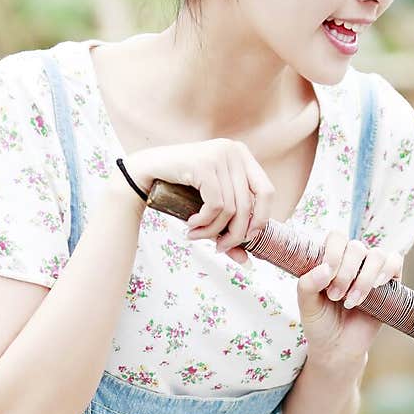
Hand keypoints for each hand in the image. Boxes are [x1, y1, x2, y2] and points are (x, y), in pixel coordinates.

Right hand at [123, 140, 275, 263]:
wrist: (146, 170)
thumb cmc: (181, 188)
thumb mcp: (210, 206)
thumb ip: (228, 228)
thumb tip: (246, 261)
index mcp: (243, 155)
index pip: (267, 191)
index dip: (261, 218)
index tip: (247, 238)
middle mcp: (234, 151)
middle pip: (249, 204)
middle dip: (235, 233)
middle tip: (220, 248)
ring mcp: (220, 155)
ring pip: (231, 208)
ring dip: (213, 230)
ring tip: (197, 235)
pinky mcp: (204, 164)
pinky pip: (215, 205)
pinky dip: (204, 221)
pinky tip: (191, 224)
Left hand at [297, 231, 403, 362]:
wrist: (338, 348)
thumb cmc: (320, 323)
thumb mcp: (306, 305)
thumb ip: (307, 284)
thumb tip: (326, 269)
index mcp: (331, 259)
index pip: (337, 238)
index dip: (334, 252)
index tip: (327, 276)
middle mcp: (352, 261)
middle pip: (356, 247)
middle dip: (345, 273)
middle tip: (335, 296)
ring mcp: (372, 271)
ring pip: (376, 255)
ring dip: (364, 278)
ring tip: (352, 301)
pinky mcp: (390, 283)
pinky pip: (396, 262)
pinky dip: (388, 270)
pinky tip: (377, 285)